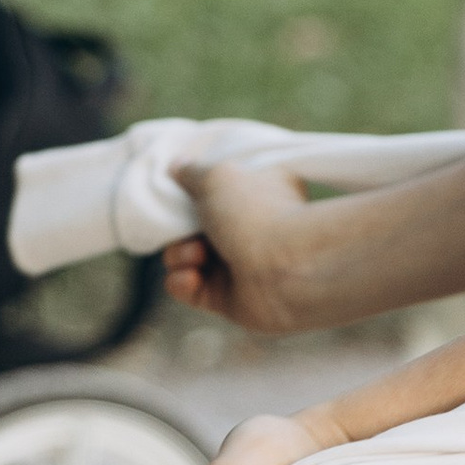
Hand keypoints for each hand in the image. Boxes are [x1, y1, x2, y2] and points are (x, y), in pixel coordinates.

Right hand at [159, 158, 316, 331]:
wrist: (285, 272)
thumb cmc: (255, 214)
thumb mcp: (217, 175)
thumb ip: (192, 172)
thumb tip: (178, 167)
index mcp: (259, 191)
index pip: (219, 188)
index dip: (194, 190)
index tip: (179, 189)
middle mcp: (251, 227)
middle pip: (193, 224)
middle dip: (180, 228)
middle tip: (191, 229)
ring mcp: (239, 264)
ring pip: (185, 256)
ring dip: (180, 254)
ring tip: (199, 255)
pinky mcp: (228, 297)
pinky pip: (188, 288)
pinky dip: (183, 283)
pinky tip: (193, 278)